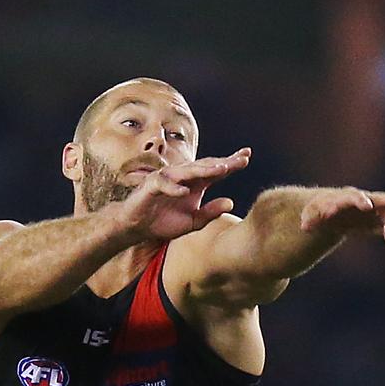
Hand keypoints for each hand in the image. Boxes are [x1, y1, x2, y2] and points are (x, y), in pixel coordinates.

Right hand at [112, 148, 250, 239]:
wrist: (137, 228)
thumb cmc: (163, 222)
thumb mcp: (193, 222)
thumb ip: (210, 213)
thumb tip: (231, 202)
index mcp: (195, 184)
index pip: (215, 170)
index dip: (231, 163)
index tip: (247, 157)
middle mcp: (183, 177)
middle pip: (205, 166)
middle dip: (223, 162)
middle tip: (241, 159)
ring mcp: (167, 179)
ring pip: (187, 171)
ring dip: (203, 170)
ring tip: (220, 170)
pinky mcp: (151, 186)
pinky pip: (163, 184)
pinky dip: (174, 187)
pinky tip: (185, 192)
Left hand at [299, 187, 384, 261]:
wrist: (330, 210)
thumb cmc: (319, 210)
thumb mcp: (310, 214)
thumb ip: (309, 219)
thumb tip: (306, 226)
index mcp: (347, 197)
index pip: (354, 197)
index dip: (360, 201)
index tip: (366, 206)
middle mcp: (365, 203)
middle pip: (380, 200)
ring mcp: (375, 215)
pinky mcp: (379, 227)